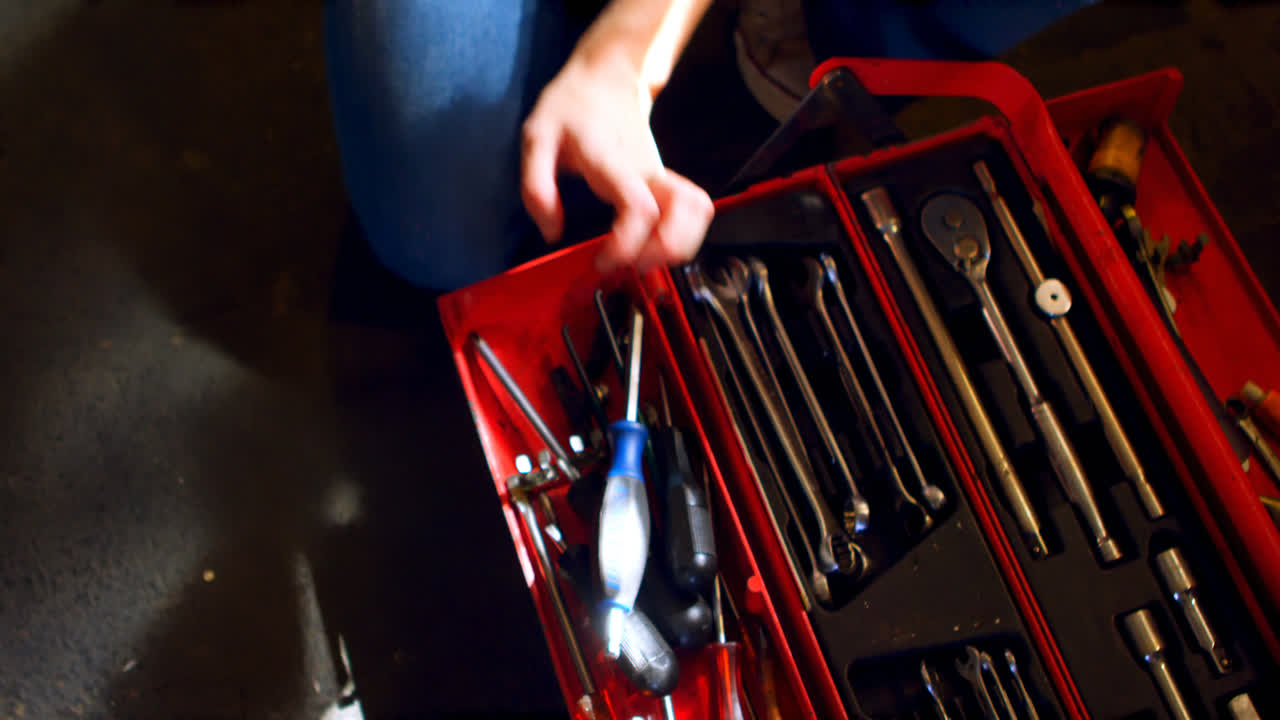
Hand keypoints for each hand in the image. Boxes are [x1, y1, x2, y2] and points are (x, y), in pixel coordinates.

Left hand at [521, 47, 713, 272]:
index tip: (603, 260)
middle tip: (628, 264)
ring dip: (679, 245)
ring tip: (643, 258)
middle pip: (686, 215)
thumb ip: (536, 188)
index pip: (639, 208)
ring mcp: (661, 174)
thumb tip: (552, 231)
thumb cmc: (571, 107)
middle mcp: (646, 170)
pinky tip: (653, 243)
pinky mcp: (667, 179)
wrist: (607, 76)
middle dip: (663, 251)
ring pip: (698, 213)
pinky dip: (683, 234)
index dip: (628, 244)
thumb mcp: (536, 138)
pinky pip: (693, 209)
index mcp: (611, 162)